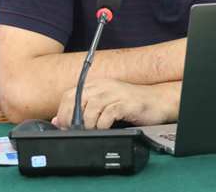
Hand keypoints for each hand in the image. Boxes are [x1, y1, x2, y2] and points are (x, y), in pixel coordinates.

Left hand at [52, 78, 179, 129]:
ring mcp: (114, 93)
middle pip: (76, 100)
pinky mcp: (125, 103)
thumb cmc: (130, 105)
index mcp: (96, 85)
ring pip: (90, 108)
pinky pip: (107, 115)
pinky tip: (106, 128)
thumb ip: (82, 110)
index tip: (65, 126)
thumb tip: (58, 121)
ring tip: (94, 130)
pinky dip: (103, 125)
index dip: (63, 112)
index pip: (69, 95)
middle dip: (72, 120)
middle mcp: (103, 86)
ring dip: (89, 124)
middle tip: (77, 131)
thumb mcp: (104, 105)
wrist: (157, 101)